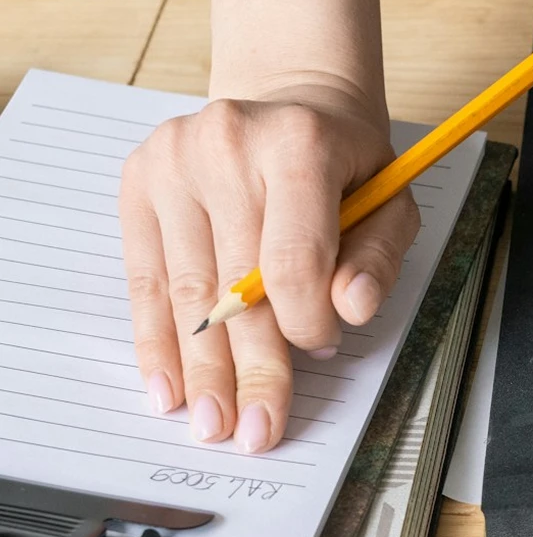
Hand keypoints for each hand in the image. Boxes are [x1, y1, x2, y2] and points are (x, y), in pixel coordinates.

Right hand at [119, 81, 418, 453]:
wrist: (289, 105)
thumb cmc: (345, 166)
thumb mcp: (390, 202)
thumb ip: (377, 259)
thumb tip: (351, 310)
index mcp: (298, 144)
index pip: (293, 259)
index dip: (304, 322)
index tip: (320, 353)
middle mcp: (226, 144)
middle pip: (236, 284)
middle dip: (249, 368)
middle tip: (254, 430)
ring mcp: (173, 161)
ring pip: (187, 290)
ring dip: (200, 368)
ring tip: (211, 422)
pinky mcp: (139, 181)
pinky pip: (146, 277)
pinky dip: (157, 338)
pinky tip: (168, 384)